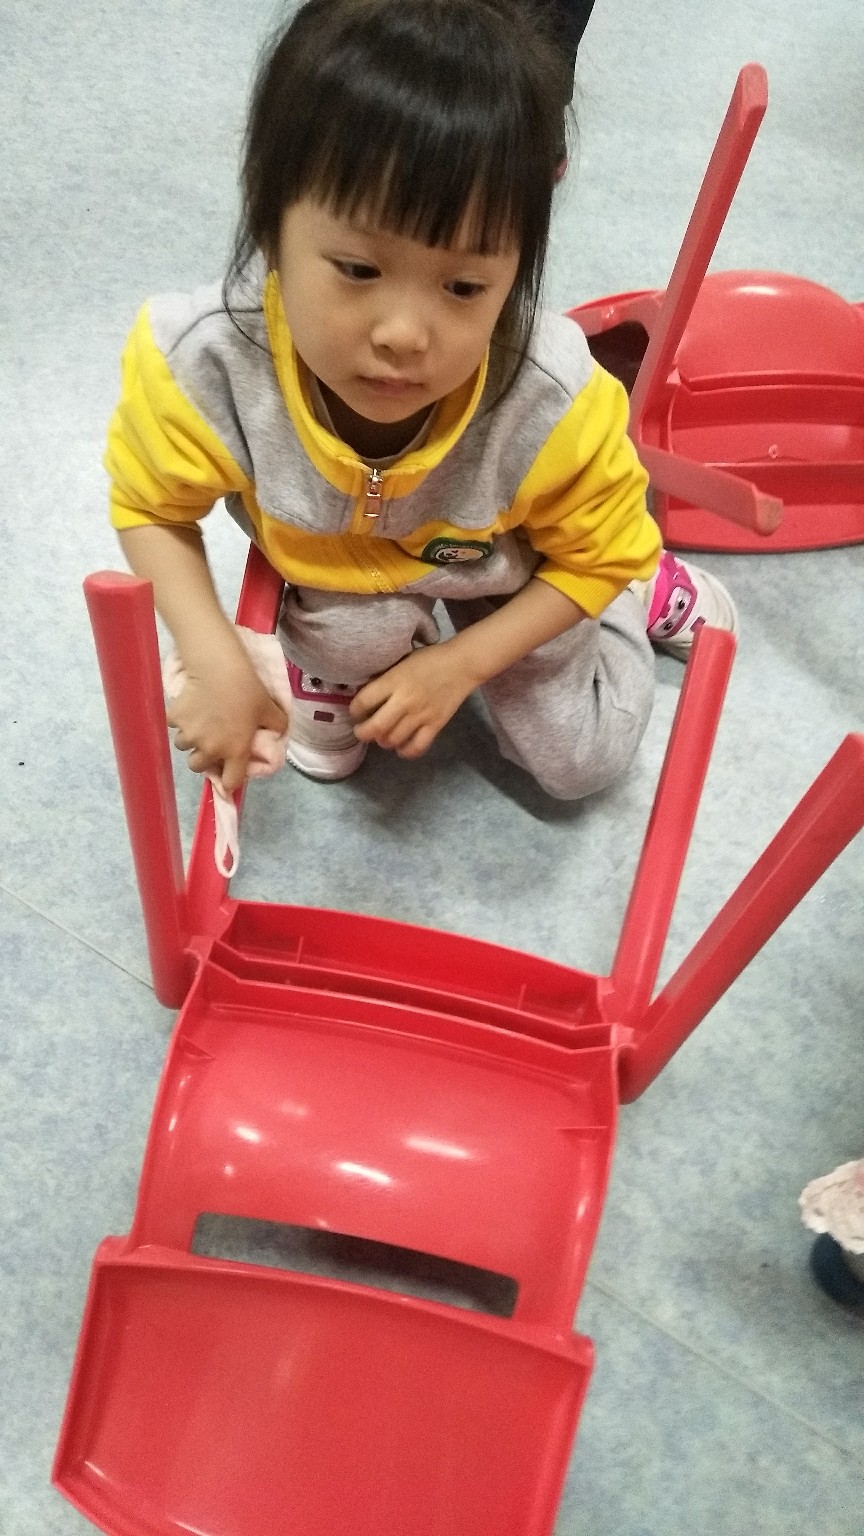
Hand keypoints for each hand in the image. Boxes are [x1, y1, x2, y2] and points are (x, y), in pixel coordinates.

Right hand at [167, 641, 287, 792]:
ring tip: (199, 723)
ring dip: (190, 739)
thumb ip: (277, 726)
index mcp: (234, 752)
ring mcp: (188, 735)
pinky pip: (174, 725)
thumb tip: (279, 733)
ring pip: (184, 746)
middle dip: (203, 758)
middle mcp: (209, 749)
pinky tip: (189, 707)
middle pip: (198, 766)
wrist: (218, 668)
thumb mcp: (270, 709)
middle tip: (210, 742)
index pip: (230, 782)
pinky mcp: (174, 719)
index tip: (229, 772)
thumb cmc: (247, 690)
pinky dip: (179, 720)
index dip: (230, 780)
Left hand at [349, 644, 476, 757]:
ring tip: (382, 737)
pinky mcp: (436, 725)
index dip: (354, 710)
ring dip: (383, 741)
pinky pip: (416, 747)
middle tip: (362, 731)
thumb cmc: (429, 659)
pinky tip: (401, 747)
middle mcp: (404, 700)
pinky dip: (405, 751)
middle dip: (363, 733)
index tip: (356, 712)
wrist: (462, 664)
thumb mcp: (401, 662)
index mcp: (393, 681)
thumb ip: (385, 679)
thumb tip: (366, 695)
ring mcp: (421, 715)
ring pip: (393, 740)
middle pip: (375, 727)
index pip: (362, 702)